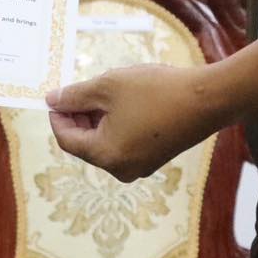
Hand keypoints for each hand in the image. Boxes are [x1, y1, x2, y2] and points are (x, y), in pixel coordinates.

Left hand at [46, 63, 229, 182]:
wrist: (206, 99)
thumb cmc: (154, 91)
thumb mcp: (107, 87)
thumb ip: (74, 96)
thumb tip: (51, 101)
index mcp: (106, 156)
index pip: (67, 140)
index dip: (58, 116)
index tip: (57, 95)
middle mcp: (121, 169)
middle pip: (86, 143)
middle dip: (79, 116)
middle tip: (80, 88)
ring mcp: (140, 166)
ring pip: (105, 142)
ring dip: (98, 118)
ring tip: (105, 90)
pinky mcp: (155, 157)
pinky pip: (124, 143)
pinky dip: (116, 124)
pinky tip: (123, 101)